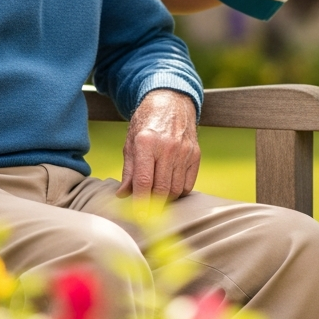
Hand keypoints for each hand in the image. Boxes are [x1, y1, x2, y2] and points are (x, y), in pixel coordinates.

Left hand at [117, 89, 199, 204]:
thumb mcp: (131, 143)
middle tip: (147, 213)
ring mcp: (184, 151)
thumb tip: (122, 195)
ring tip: (156, 198)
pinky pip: (188, 184)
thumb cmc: (146, 123)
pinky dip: (179, 192)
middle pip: (162, 189)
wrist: (171, 102)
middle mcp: (167, 147)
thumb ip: (129, 171)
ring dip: (166, 200)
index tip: (138, 216)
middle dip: (154, 206)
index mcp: (146, 143)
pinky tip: (170, 188)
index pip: (144, 182)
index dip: (141, 203)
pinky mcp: (195, 154)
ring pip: (176, 189)